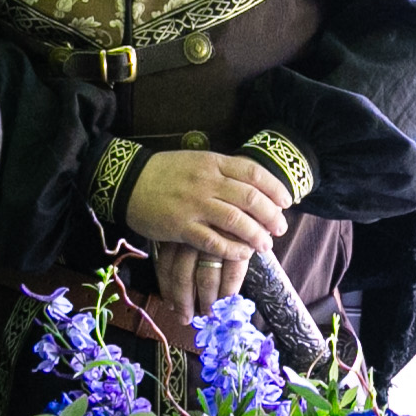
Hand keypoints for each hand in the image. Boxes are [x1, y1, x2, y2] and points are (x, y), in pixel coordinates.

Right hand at [122, 151, 286, 344]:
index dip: (275, 188)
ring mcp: (194, 205)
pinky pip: (213, 242)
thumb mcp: (196, 161)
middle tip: (280, 228)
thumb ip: (221, 171)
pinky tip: (242, 253)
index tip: (287, 202)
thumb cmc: (164, 172)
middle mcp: (207, 182)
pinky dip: (232, 249)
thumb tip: (251, 185)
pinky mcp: (181, 227)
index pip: (253, 173)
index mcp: (213, 163)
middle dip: (271, 215)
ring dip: (256, 235)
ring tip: (266, 245)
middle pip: (250, 198)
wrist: (127, 182)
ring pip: (235, 221)